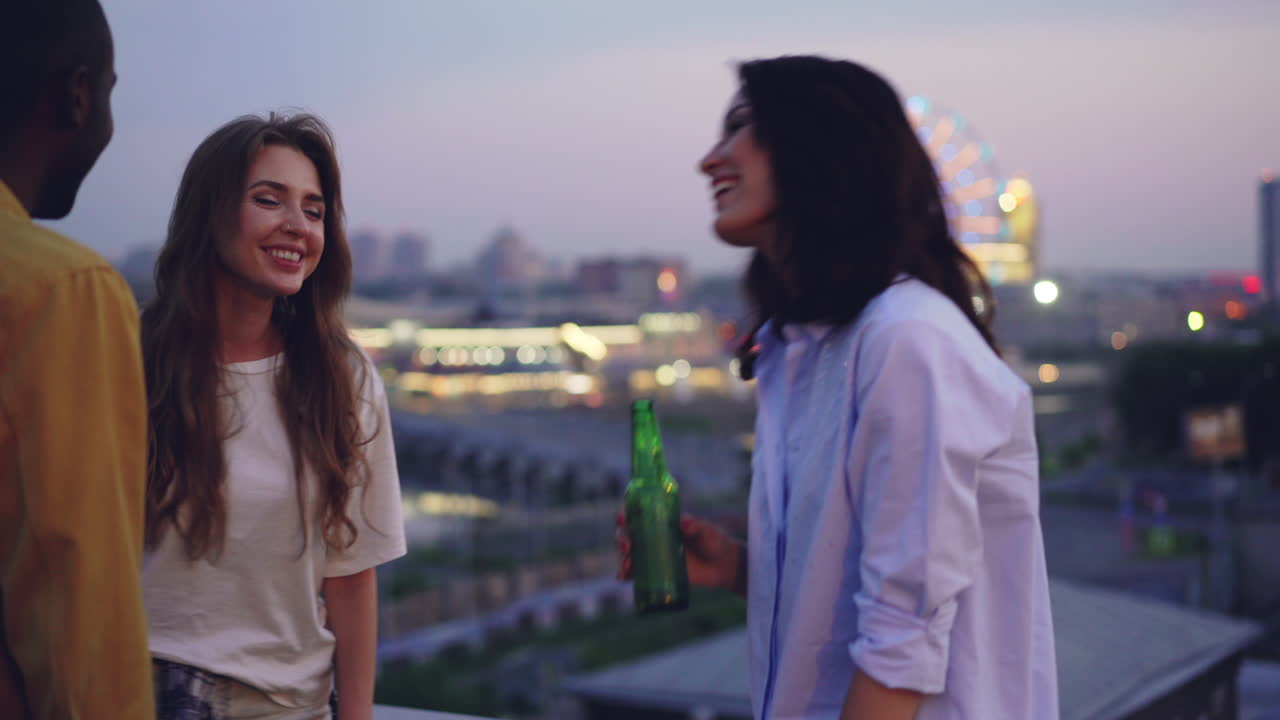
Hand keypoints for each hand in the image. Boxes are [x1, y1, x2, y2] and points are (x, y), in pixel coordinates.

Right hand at [616, 511, 744, 591]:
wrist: (723, 566)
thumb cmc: (714, 542)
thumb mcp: (707, 531)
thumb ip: (696, 526)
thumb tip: (684, 522)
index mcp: (662, 523)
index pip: (638, 516)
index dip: (626, 516)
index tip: (621, 519)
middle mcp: (653, 538)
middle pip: (628, 536)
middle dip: (622, 540)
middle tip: (627, 547)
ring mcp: (654, 556)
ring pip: (630, 555)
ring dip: (622, 559)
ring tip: (625, 567)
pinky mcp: (657, 573)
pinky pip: (637, 574)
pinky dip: (626, 575)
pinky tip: (622, 577)